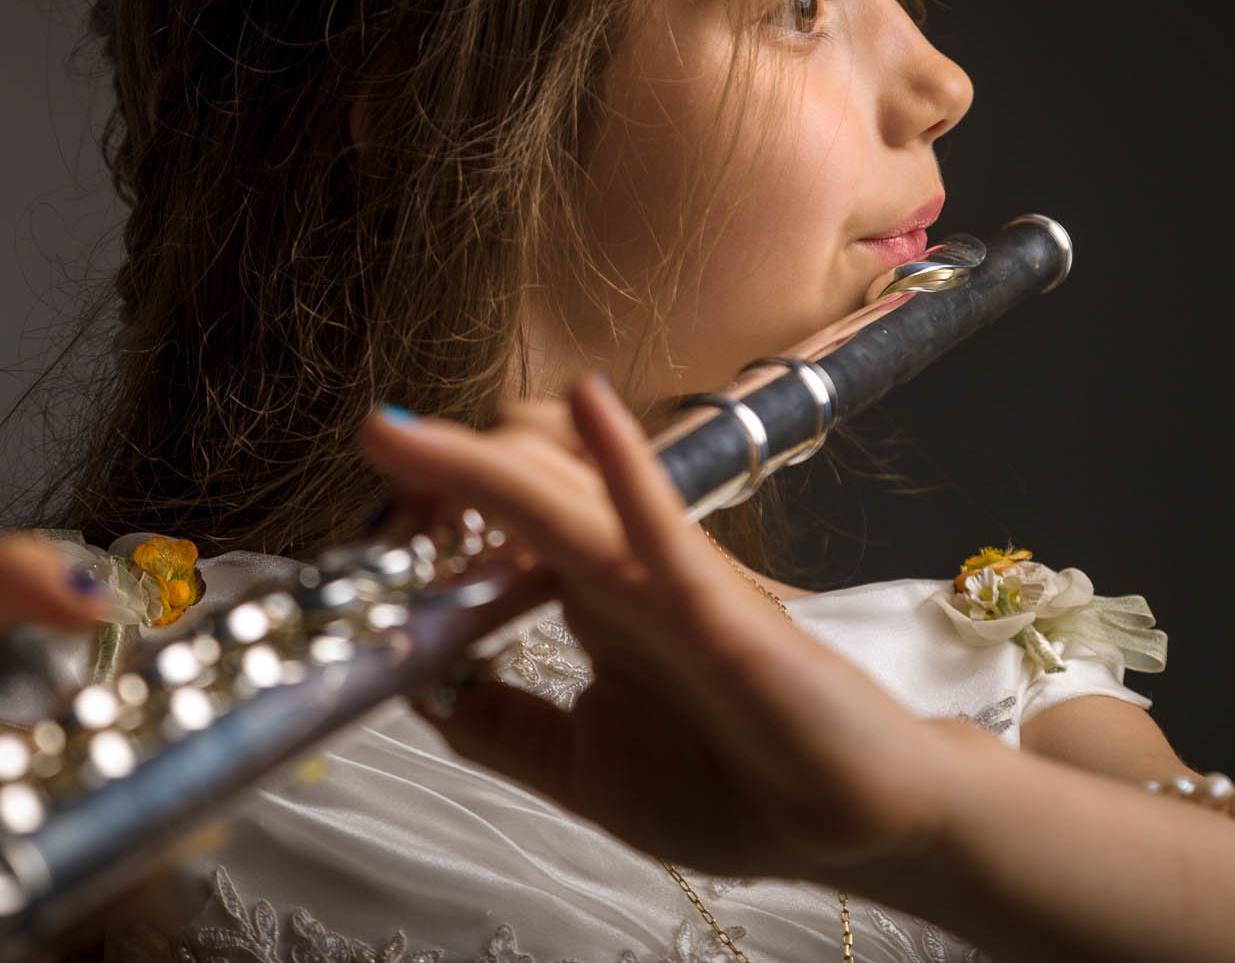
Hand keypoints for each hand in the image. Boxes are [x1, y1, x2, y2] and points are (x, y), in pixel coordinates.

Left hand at [358, 376, 984, 886]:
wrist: (855, 824)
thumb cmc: (735, 788)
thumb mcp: (584, 767)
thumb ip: (505, 726)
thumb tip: (419, 688)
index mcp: (590, 596)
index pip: (501, 516)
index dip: (437, 496)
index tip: (380, 497)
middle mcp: (622, 570)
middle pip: (523, 485)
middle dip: (442, 467)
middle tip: (380, 439)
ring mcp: (669, 580)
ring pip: (567, 495)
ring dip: (488, 459)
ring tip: (406, 431)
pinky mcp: (722, 608)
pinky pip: (663, 528)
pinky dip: (625, 470)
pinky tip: (588, 410)